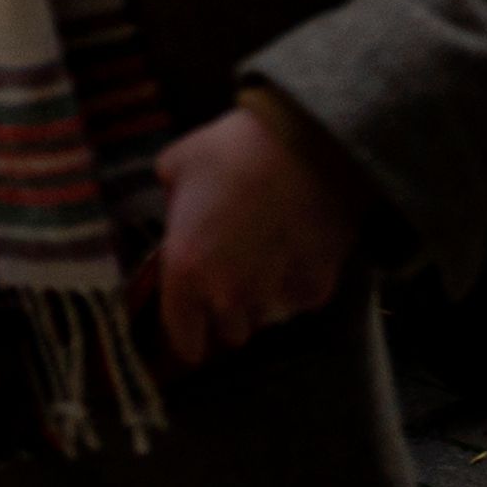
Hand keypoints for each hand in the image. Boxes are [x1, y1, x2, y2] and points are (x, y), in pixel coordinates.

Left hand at [140, 99, 362, 365]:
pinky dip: (294, 285)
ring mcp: (275, 299)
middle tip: (232, 274)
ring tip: (265, 259)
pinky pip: (297, 302)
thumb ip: (171, 202)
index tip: (191, 331)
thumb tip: (178, 211)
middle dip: (227, 311)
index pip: (181, 335)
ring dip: (261, 301)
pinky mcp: (314, 293)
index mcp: (185, 270)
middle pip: (228, 331)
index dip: (185, 336)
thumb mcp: (176, 167)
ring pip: (264, 319)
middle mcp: (229, 296)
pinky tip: (294, 250)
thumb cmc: (230, 153)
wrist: (305, 150)